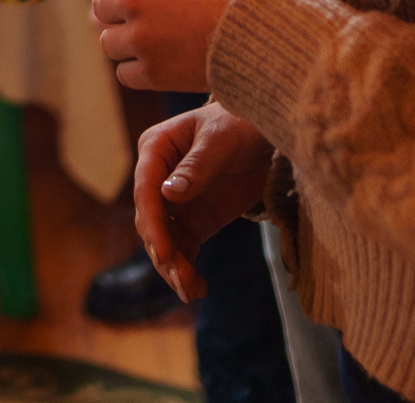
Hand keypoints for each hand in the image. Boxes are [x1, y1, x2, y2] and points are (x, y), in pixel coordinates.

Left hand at [89, 0, 256, 90]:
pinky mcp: (150, 73)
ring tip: (157, 42)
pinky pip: (124, 73)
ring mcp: (138, 38)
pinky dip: (139, 70)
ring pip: (109, 43)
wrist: (262, 31)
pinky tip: (162, 63)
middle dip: (120, 12)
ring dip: (127, 43)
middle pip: (101, 8)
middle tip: (149, 18)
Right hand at [132, 103, 272, 301]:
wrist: (268, 135)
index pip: (146, 189)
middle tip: (181, 278)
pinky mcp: (195, 221)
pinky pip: (185, 249)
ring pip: (165, 241)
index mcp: (156, 149)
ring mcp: (176, 203)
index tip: (164, 252)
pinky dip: (188, 270)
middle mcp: (159, 178)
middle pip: (151, 221)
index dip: (153, 223)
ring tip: (191, 290)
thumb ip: (197, 166)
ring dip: (174, 267)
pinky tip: (199, 289)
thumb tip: (169, 194)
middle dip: (164, 252)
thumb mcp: (221, 140)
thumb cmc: (241, 123)